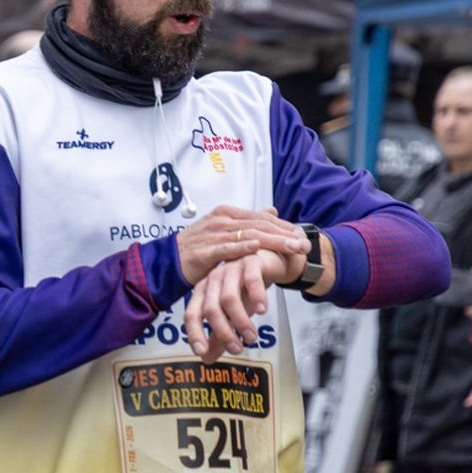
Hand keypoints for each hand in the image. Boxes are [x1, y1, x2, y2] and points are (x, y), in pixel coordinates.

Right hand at [176, 205, 309, 286]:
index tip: (302, 235)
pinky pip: (226, 248)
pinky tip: (257, 247)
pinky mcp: (204, 251)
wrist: (167, 261)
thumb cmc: (196, 248)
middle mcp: (221, 220)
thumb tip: (272, 211)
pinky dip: (242, 247)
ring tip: (291, 248)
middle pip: (259, 225)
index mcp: (226, 213)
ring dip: (273, 242)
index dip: (284, 226)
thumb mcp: (224, 229)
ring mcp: (212, 234)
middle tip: (304, 244)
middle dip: (285, 235)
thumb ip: (248, 220)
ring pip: (248, 235)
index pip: (262, 218)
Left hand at [184, 249, 293, 362]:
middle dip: (223, 332)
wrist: (269, 261)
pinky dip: (256, 296)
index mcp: (203, 292)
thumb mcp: (232, 314)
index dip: (194, 333)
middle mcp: (213, 280)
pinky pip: (251, 280)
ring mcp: (230, 269)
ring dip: (240, 321)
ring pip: (229, 298)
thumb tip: (206, 359)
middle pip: (211, 308)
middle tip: (237, 348)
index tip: (201, 352)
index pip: (192, 314)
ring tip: (252, 336)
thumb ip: (219, 335)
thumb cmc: (245, 289)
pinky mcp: (250, 262)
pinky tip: (263, 310)